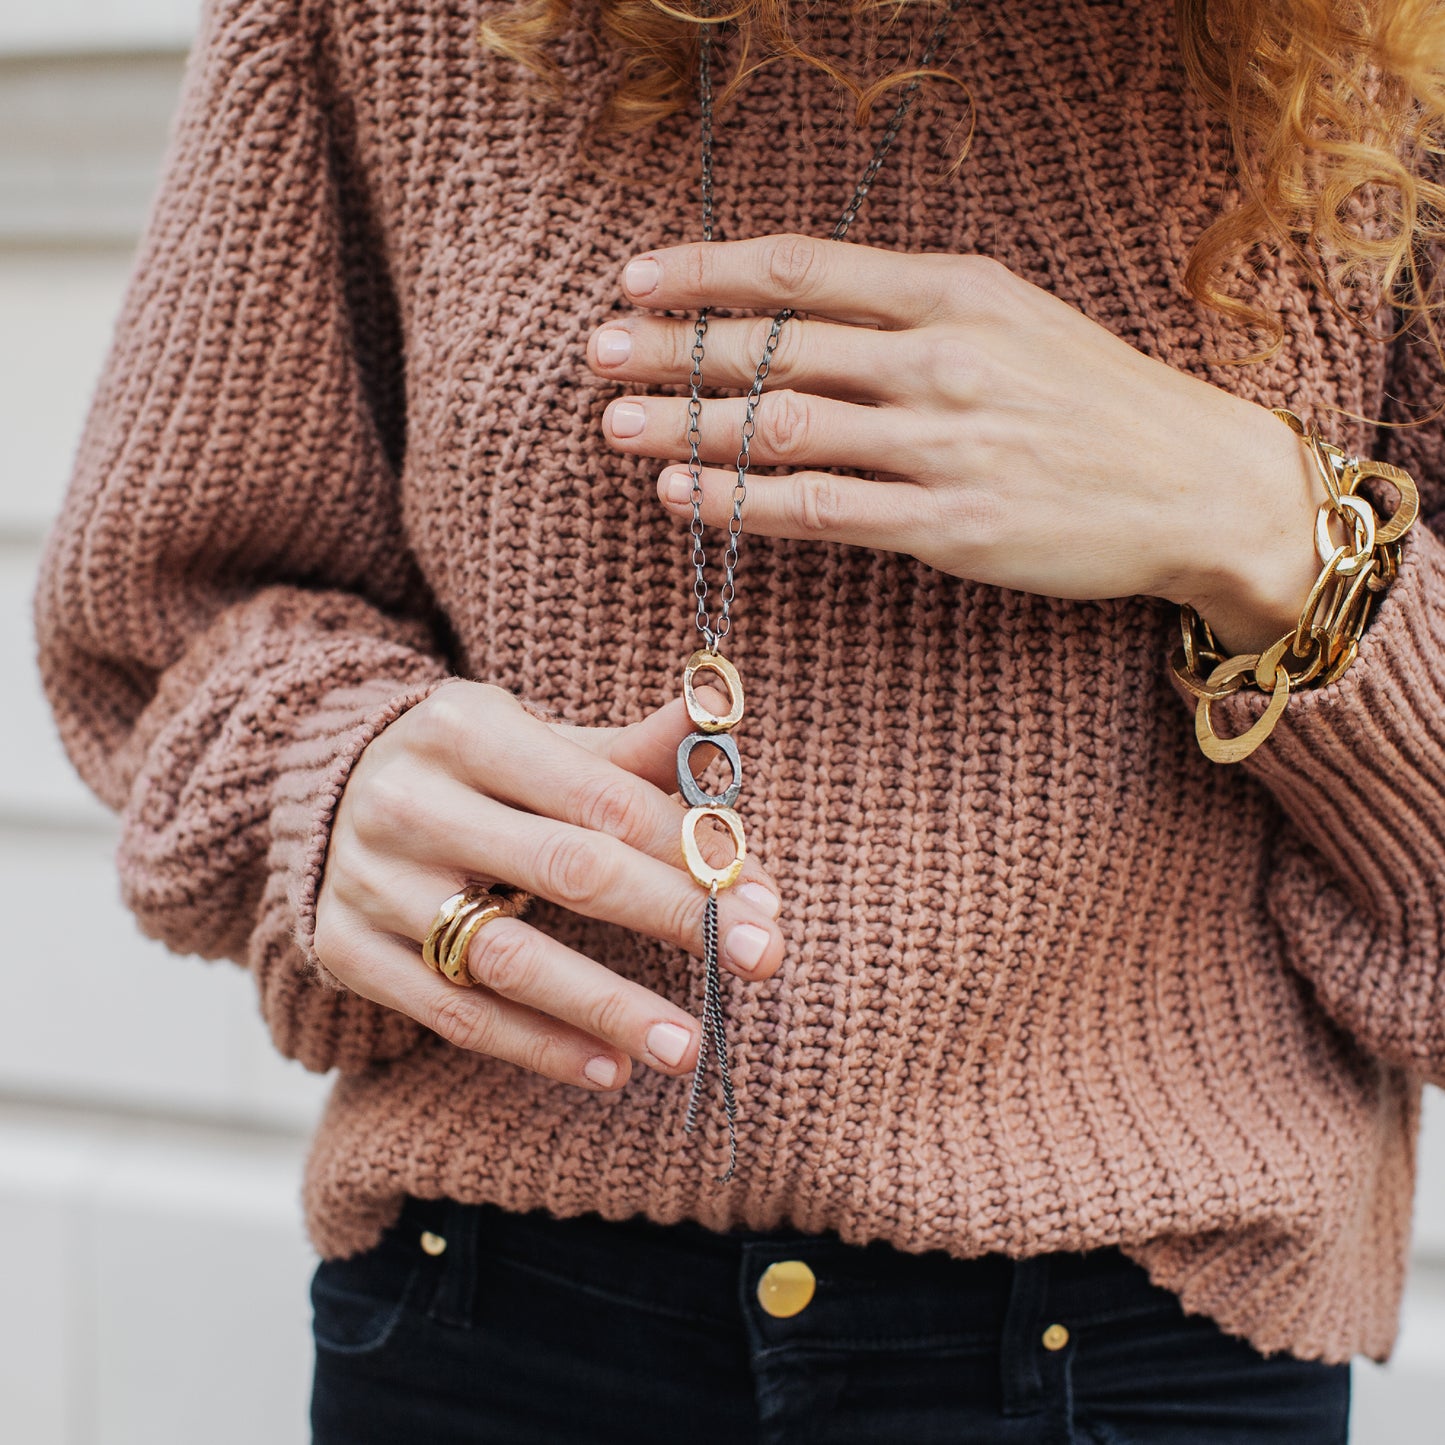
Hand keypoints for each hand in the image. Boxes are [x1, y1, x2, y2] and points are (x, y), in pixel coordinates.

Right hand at [312, 681, 783, 1092]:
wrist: (323, 793)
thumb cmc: (465, 767)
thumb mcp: (532, 738)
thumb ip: (623, 750)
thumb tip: (714, 713)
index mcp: (465, 729)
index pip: (601, 798)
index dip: (690, 850)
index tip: (765, 898)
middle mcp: (409, 800)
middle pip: (567, 869)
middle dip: (675, 918)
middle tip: (763, 960)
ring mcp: (372, 882)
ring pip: (506, 957)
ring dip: (608, 1007)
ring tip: (689, 1046)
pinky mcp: (349, 952)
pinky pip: (454, 1014)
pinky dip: (537, 1047)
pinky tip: (609, 1069)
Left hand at [587, 233, 1326, 654]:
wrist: (1199, 485)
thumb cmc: (1102, 403)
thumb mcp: (1016, 318)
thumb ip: (915, 311)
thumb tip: (806, 317)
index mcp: (957, 290)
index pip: (803, 269)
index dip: (707, 271)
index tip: (638, 278)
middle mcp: (943, 357)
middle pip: (776, 345)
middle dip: (673, 348)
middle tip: (597, 353)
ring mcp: (944, 444)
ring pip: (784, 427)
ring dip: (688, 426)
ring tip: (616, 426)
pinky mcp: (948, 525)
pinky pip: (819, 510)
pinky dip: (740, 502)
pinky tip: (683, 497)